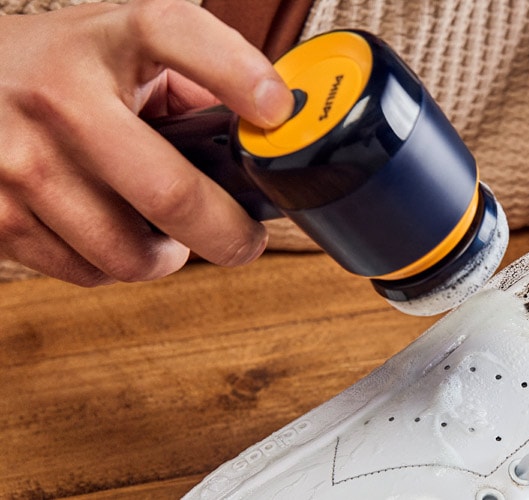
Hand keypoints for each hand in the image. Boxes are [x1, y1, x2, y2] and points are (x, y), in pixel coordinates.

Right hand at [0, 0, 292, 285]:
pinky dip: (111, 264)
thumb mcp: (120, 47)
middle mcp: (59, 96)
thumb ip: (193, 78)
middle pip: (170, 193)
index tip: (277, 110)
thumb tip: (265, 134)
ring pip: (131, 253)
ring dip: (164, 255)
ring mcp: (21, 160)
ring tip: (162, 230)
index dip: (240, 73)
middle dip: (228, 234)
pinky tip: (106, 230)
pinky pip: (87, 271)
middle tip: (244, 240)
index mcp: (105, 40)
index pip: (176, 35)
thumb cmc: (57, 69)